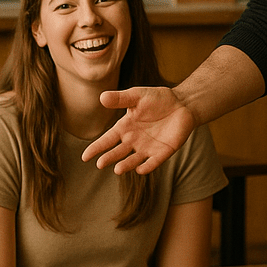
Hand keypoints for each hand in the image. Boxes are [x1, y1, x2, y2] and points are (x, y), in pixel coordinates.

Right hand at [81, 86, 195, 174]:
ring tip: (117, 170)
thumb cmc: (157, 99)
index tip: (85, 157)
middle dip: (109, 158)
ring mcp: (148, 147)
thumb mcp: (137, 96)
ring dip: (126, 165)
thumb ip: (120, 99)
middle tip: (99, 164)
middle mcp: (134, 140)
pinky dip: (147, 166)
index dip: (97, 148)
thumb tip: (101, 97)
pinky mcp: (163, 151)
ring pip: (134, 159)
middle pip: (118, 152)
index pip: (107, 139)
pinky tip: (140, 169)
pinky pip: (153, 161)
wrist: (182, 104)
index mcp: (125, 127)